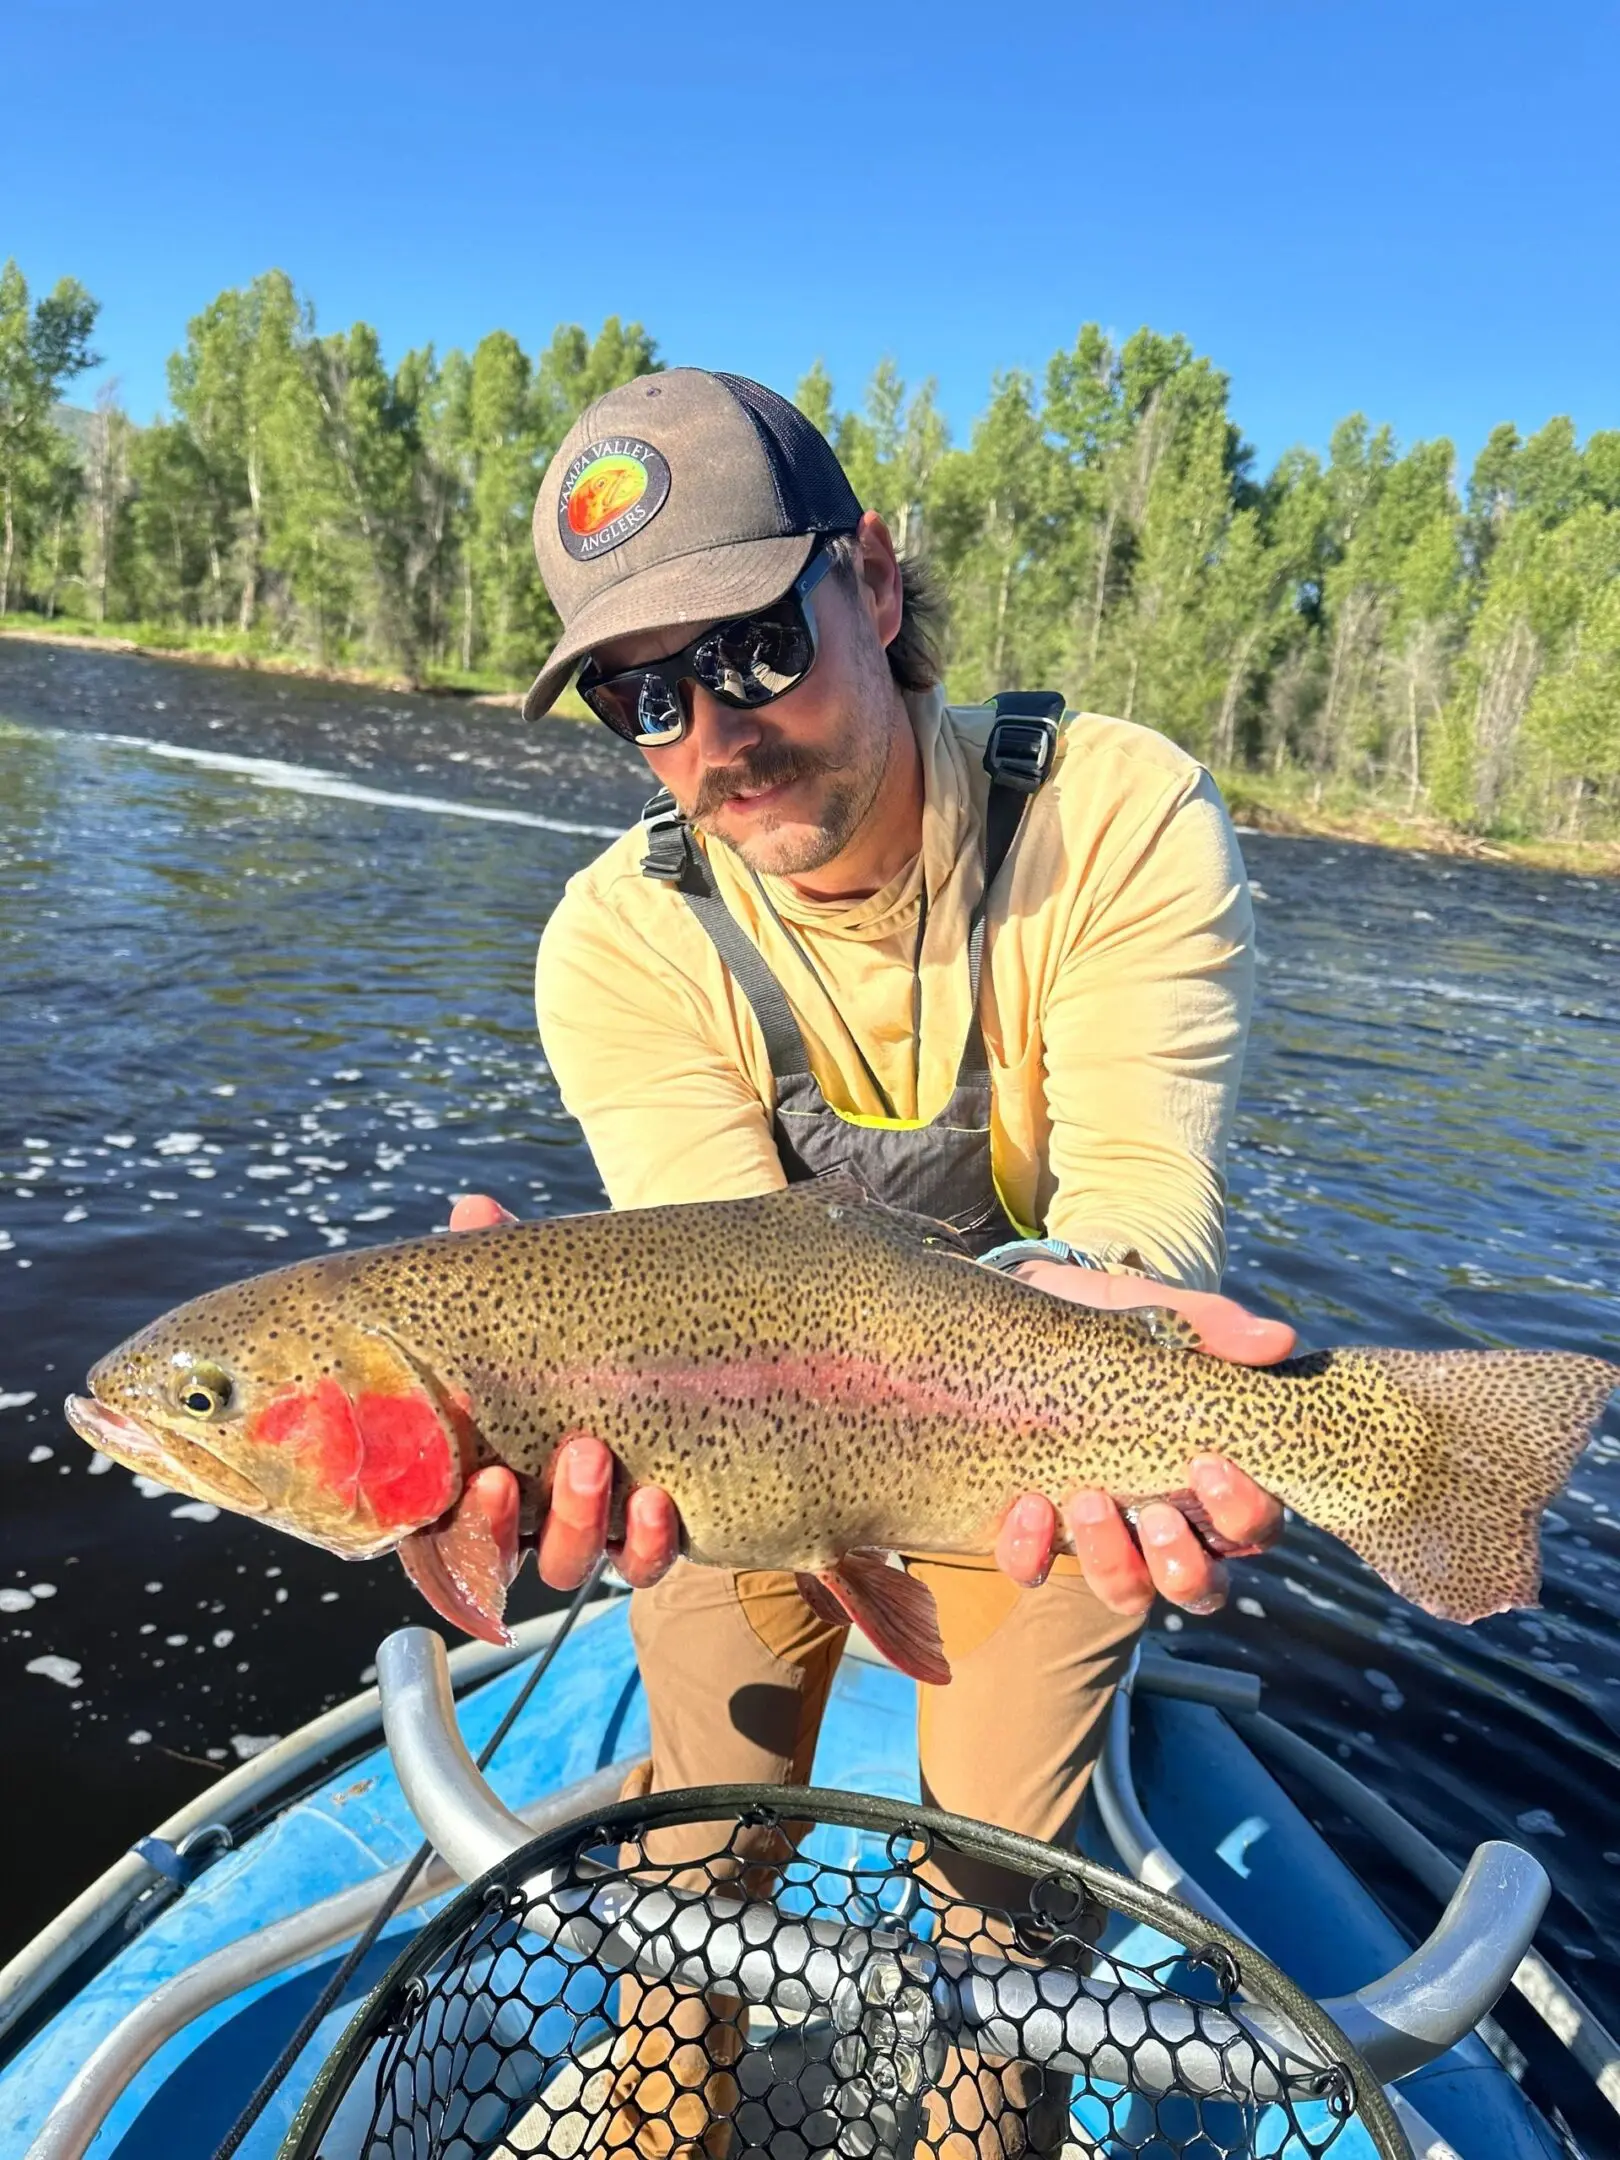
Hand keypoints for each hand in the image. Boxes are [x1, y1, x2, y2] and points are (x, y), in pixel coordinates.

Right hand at [447, 1195, 681, 1590]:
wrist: (690, 1345)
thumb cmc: (589, 1327)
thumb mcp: (548, 1295)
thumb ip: (505, 1260)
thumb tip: (473, 1211)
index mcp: (480, 1465)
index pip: (444, 1521)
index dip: (451, 1521)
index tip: (473, 1480)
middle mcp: (530, 1511)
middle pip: (498, 1553)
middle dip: (500, 1524)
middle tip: (510, 1477)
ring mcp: (591, 1527)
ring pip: (569, 1561)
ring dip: (576, 1519)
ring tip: (590, 1455)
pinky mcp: (652, 1535)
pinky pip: (644, 1561)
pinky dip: (646, 1541)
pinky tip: (656, 1500)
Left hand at [993, 1264, 1291, 1615]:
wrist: (1024, 1306)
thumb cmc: (1108, 1321)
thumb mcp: (1151, 1312)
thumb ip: (1209, 1326)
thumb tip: (1278, 1340)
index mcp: (1209, 1479)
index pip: (1253, 1526)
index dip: (1242, 1511)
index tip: (1208, 1463)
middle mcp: (1165, 1523)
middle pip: (1200, 1586)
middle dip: (1182, 1563)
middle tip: (1157, 1511)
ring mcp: (1101, 1536)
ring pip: (1126, 1591)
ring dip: (1112, 1561)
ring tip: (1087, 1501)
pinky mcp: (1034, 1532)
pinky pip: (1034, 1570)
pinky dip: (1031, 1551)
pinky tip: (1028, 1505)